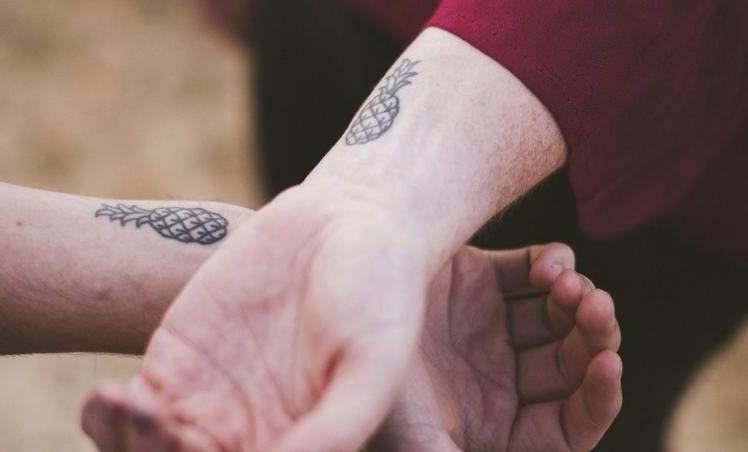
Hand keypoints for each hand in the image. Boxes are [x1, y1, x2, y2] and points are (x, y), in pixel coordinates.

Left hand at [82, 186, 432, 450]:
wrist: (346, 222)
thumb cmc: (380, 294)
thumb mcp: (374, 366)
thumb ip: (337, 429)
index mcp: (301, 448)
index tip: (212, 448)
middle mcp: (249, 435)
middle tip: (171, 433)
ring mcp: (208, 400)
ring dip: (130, 448)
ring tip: (143, 414)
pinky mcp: (178, 357)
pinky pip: (132, 406)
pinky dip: (110, 416)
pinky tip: (112, 398)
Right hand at [369, 243, 621, 451]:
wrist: (329, 308)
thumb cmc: (372, 384)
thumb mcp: (419, 442)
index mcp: (498, 421)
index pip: (571, 422)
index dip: (598, 397)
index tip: (608, 365)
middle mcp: (501, 375)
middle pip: (572, 362)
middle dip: (595, 337)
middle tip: (597, 308)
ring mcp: (492, 324)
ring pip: (561, 314)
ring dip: (579, 300)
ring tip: (571, 285)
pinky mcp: (481, 278)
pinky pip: (535, 269)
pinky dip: (555, 263)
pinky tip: (551, 265)